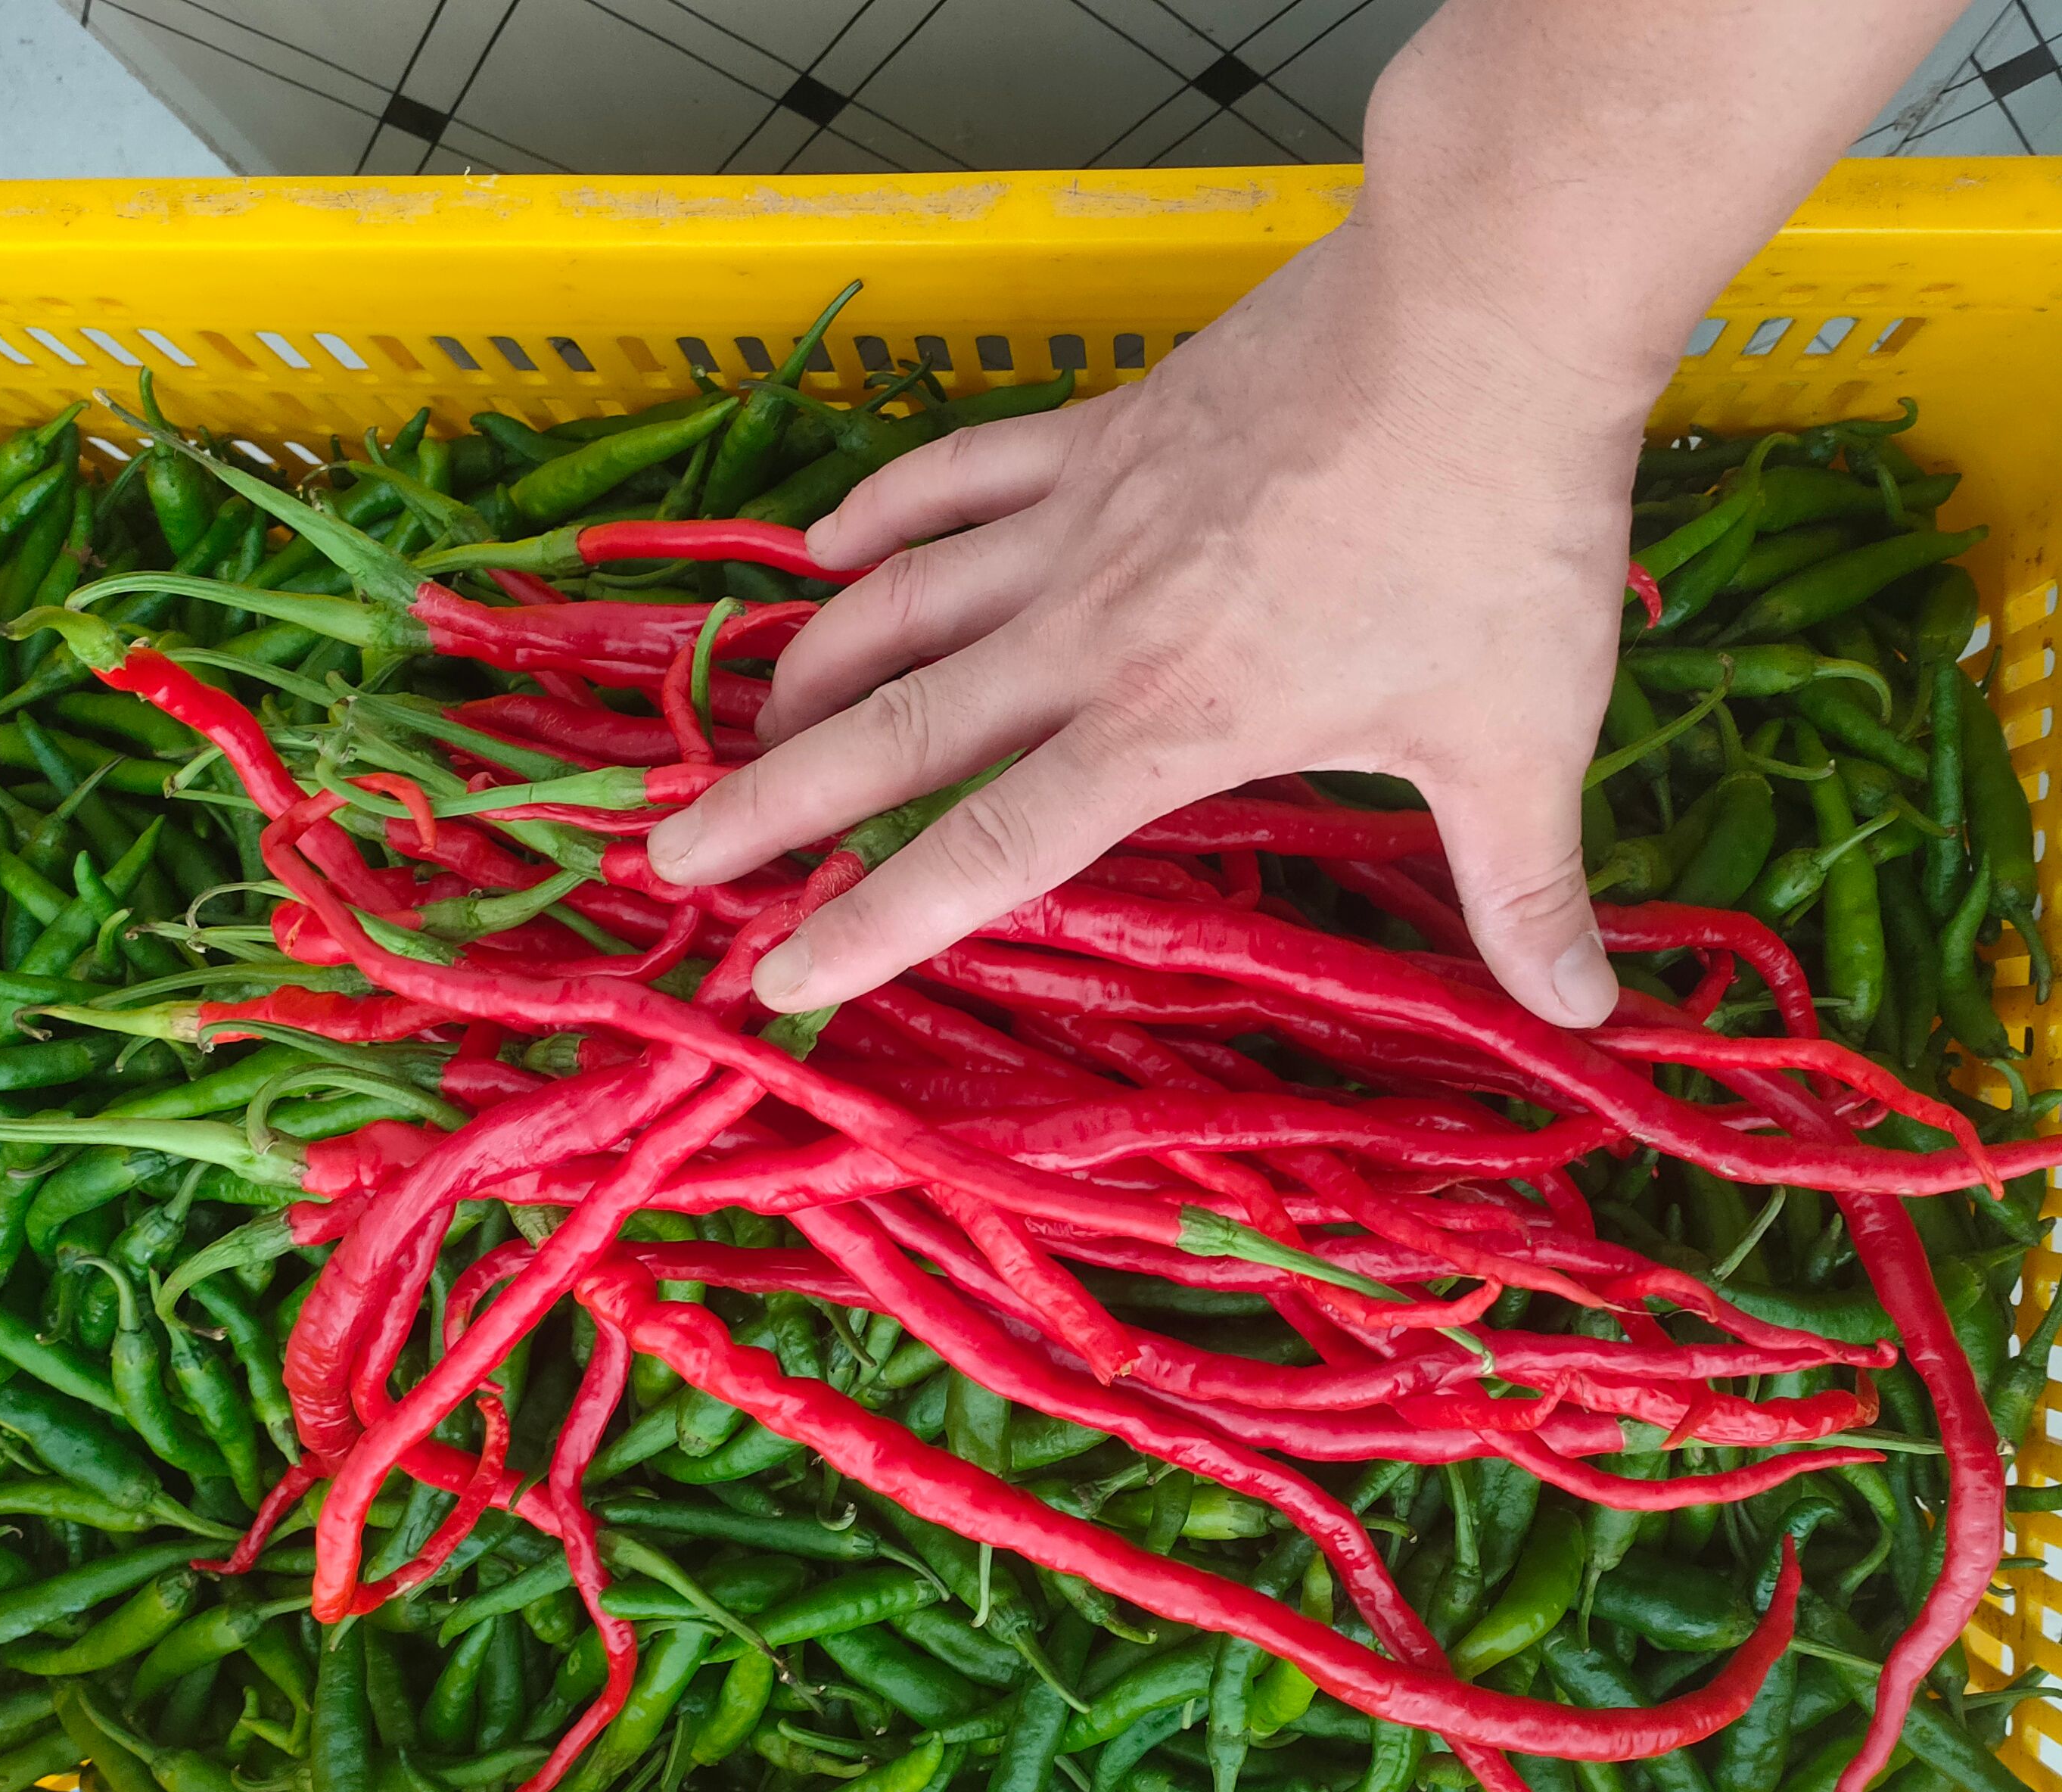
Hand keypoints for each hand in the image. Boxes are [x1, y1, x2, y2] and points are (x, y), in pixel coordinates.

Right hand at [647, 220, 1652, 1028]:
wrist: (1486, 311)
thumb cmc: (1498, 532)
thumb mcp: (1520, 737)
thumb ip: (1526, 887)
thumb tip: (1587, 1014)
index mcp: (1171, 724)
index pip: (989, 849)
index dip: (875, 924)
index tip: (781, 977)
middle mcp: (1092, 632)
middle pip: (893, 732)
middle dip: (770, 809)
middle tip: (671, 857)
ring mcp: (1082, 521)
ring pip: (897, 605)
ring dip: (805, 673)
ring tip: (741, 731)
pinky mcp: (1100, 432)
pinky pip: (955, 473)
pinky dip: (881, 514)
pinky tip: (828, 547)